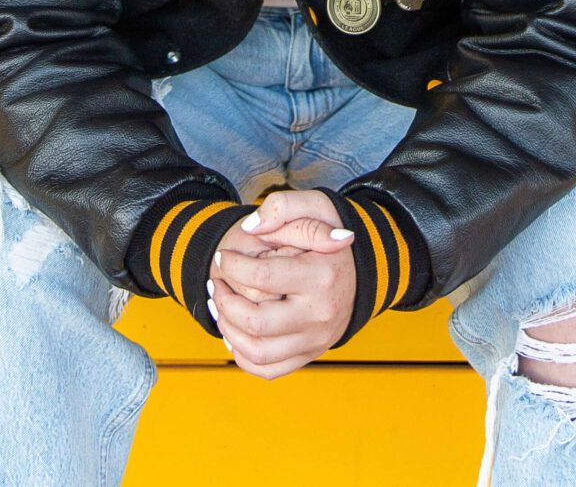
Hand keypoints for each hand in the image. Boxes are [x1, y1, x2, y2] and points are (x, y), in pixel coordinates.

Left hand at [208, 189, 354, 378]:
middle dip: (224, 302)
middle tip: (215, 284)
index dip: (232, 265)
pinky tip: (235, 331)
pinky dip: (242, 355)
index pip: (262, 277)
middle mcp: (320, 314)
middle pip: (256, 322)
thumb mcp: (315, 206)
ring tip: (220, 306)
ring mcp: (316, 339)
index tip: (223, 256)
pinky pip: (268, 369)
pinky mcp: (310, 354)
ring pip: (258, 351)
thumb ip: (281, 207)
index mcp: (321, 276)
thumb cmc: (329, 235)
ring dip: (227, 330)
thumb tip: (250, 229)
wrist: (360, 268)